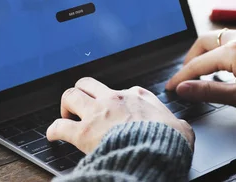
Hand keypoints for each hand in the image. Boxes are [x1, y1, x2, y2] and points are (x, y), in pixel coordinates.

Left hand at [47, 77, 194, 153]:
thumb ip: (177, 125)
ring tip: (66, 115)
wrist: (156, 152)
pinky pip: (59, 126)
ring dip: (66, 105)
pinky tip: (53, 135)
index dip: (115, 100)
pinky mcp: (84, 132)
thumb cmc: (168, 141)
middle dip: (82, 92)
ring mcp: (98, 113)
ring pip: (71, 95)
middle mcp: (115, 99)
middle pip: (88, 83)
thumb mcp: (181, 128)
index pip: (122, 90)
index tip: (114, 110)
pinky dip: (53, 130)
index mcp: (138, 96)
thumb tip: (182, 129)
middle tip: (81, 106)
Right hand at [165, 28, 235, 113]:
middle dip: (190, 59)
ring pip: (217, 38)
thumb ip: (209, 91)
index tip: (170, 88)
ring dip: (205, 53)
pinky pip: (231, 38)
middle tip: (186, 77)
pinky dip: (220, 49)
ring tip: (203, 72)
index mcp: (232, 51)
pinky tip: (224, 64)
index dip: (181, 77)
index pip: (197, 64)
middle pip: (202, 42)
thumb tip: (184, 88)